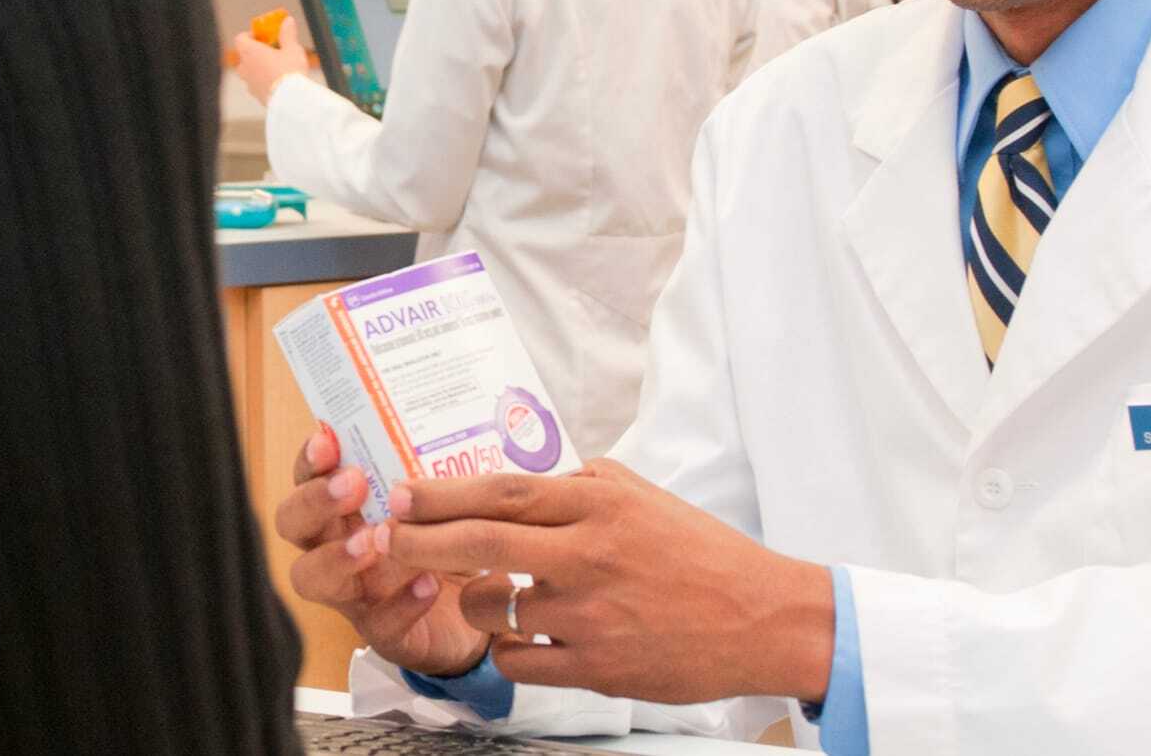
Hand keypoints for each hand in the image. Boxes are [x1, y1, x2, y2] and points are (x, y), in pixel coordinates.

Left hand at [230, 31, 308, 104]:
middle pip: (243, 56)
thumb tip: (288, 21)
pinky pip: (256, 85)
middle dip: (255, 52)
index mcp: (250, 52)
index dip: (249, 35)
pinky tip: (279, 81)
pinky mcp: (256, 96)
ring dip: (259, 68)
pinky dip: (263, 81)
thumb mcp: (292, 48)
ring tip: (276, 67)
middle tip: (271, 51)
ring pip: (249, 72)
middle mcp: (245, 67)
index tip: (262, 36)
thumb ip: (288, 34)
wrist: (291, 99)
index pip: (240, 38)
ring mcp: (249, 83)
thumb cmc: (289, 71)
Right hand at [275, 423, 492, 677]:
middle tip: (353, 484)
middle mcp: (337, 548)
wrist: (491, 609)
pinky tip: (427, 583)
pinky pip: (379, 624)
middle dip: (314, 501)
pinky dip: (401, 602)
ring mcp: (356, 594)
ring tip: (374, 540)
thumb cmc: (456, 542)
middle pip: (292, 524)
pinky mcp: (386, 634)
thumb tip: (432, 425)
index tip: (327, 439)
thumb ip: (429, 473)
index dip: (310, 460)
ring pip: (312, 579)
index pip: (308, 478)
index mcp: (347, 510)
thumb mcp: (445, 499)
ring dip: (338, 556)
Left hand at [379, 459, 836, 704]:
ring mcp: (590, 615)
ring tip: (489, 597)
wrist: (763, 619)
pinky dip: (510, 650)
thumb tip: (520, 482)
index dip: (442, 494)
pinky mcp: (596, 668)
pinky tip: (525, 639)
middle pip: (480, 543)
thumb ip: (581, 484)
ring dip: (475, 602)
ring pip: (492, 609)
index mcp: (601, 506)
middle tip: (387, 537)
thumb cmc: (702, 554)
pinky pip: (519, 661)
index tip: (402, 494)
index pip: (503, 492)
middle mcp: (589, 555)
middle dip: (421, 539)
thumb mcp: (644, 496)